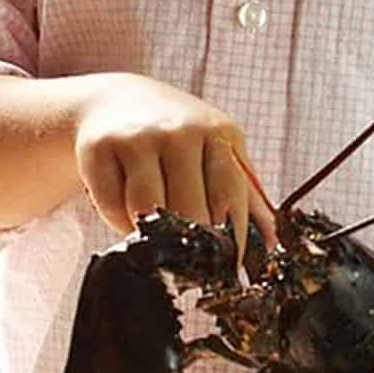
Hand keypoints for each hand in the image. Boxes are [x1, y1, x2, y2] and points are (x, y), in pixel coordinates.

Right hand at [73, 74, 275, 254]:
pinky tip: (125, 210)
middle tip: (186, 263)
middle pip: (190, 211)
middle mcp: (180, 132)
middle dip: (190, 245)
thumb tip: (273, 246)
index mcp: (219, 135)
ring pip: (148, 211)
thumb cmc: (175, 138)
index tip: (225, 270)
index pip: (230, 199)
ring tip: (155, 230)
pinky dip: (119, 220)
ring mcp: (138, 137)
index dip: (229, 241)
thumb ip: (243, 197)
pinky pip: (113, 205)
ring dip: (152, 233)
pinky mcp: (100, 148)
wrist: (113, 102)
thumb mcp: (215, 153)